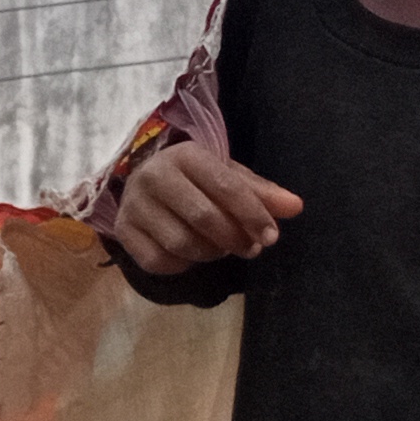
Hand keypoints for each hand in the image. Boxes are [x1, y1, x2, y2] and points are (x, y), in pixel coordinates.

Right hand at [112, 137, 299, 274]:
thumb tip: (296, 207)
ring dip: (210, 253)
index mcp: (185, 155)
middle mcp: (154, 175)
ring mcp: (134, 205)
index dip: (253, 214)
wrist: (144, 184)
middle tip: (251, 248)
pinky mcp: (123, 231)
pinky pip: (159, 261)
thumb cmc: (195, 182)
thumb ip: (261, 193)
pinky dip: (183, 265)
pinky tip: (191, 255)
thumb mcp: (228, 178)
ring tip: (220, 248)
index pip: (225, 185)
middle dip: (234, 238)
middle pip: (203, 217)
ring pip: (182, 243)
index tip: (272, 236)